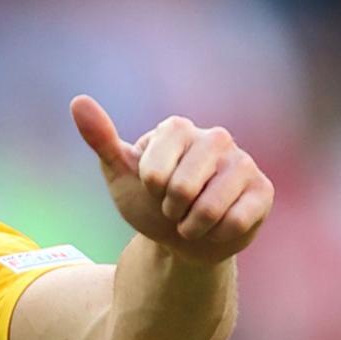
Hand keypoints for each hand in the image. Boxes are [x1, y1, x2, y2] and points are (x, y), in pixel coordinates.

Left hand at [70, 95, 273, 264]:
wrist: (180, 238)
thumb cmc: (147, 201)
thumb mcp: (119, 173)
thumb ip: (100, 138)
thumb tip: (78, 101)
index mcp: (176, 128)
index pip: (154, 171)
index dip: (149, 189)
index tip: (151, 186)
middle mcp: (215, 138)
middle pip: (182, 189)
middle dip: (169, 210)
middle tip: (171, 206)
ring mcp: (242, 162)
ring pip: (210, 208)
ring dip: (191, 225)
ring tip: (191, 218)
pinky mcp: (262, 190)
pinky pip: (236, 221)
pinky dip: (217, 234)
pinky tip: (216, 226)